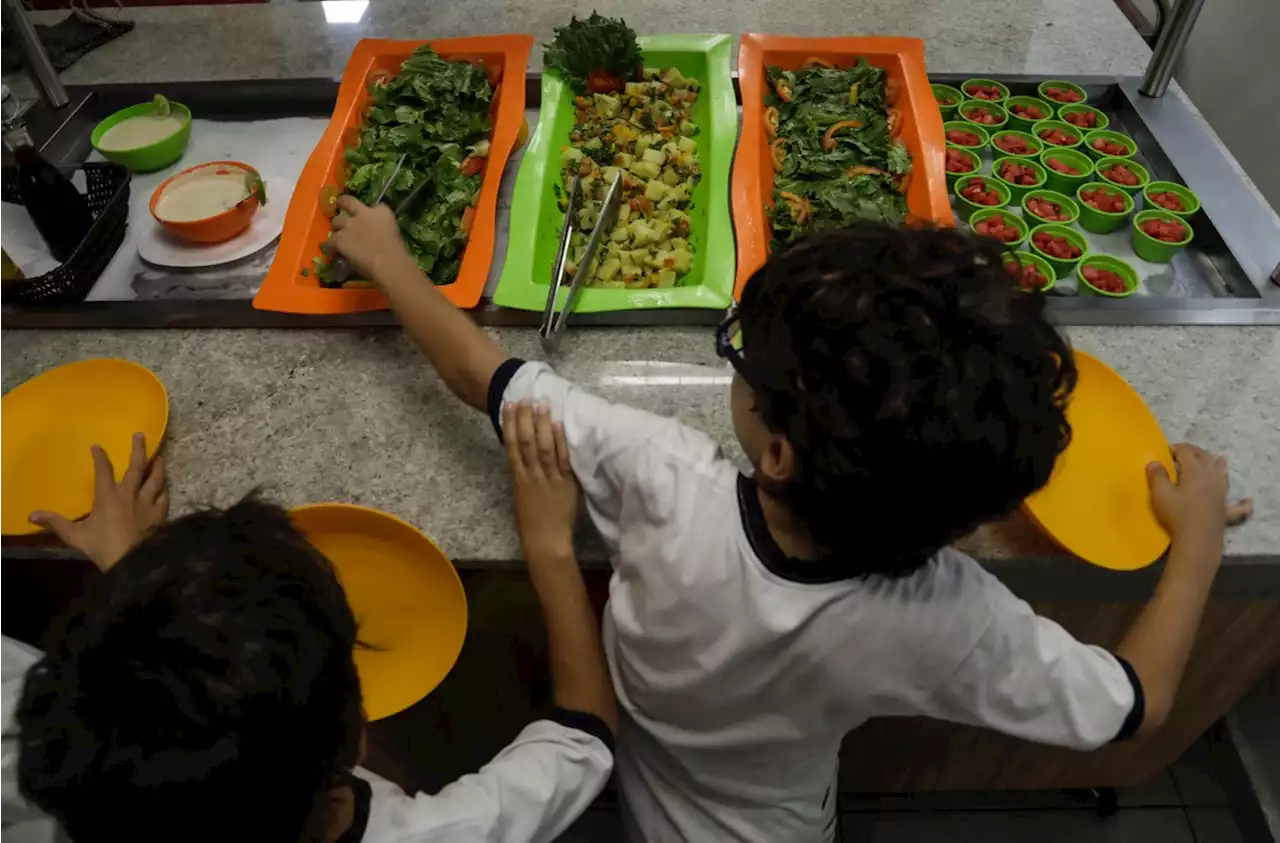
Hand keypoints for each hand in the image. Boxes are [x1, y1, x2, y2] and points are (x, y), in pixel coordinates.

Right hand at [29, 433, 168, 570]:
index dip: (100, 457)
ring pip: (155, 479)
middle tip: (140, 435)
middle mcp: (129, 494)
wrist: (131, 560)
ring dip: (157, 466)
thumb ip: (55, 523)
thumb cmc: (102, 546)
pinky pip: (164, 497)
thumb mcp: (74, 535)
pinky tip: (164, 487)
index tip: (97, 447)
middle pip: (136, 466)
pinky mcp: (159, 514)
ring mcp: (147, 503)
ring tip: (160, 457)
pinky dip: (164, 490)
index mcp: (108, 496)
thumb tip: (32, 515)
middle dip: (138, 449)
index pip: (104, 471)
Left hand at [330, 196, 417, 283]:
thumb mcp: (394, 234)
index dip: (369, 211)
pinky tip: (334, 252)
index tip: (369, 216)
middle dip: (343, 203)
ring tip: (338, 237)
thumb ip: (383, 229)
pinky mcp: (339, 238)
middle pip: (349, 202)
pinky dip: (331, 246)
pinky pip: (330, 241)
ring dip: (337, 228)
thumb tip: (376, 235)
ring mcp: (350, 225)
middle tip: (340, 206)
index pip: (375, 206)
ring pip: (336, 221)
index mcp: (382, 212)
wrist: (388, 263)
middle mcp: (364, 213)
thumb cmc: (397, 253)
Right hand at [504, 401, 578, 560]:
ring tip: (541, 404)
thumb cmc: (533, 522)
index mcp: (518, 478)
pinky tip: (558, 426)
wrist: (545, 542)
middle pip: (526, 442)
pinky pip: (561, 460)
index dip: (510, 425)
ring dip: (542, 424)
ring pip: (542, 447)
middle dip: (525, 418)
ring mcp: (548, 478)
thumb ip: (524, 476)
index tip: (509, 406)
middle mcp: (531, 475)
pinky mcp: (565, 484)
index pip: (512, 446)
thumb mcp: (522, 496)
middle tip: (525, 397)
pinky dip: (559, 442)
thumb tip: (524, 457)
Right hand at [1147, 443, 1251, 545]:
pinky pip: (1238, 506)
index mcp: (1195, 472)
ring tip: (1219, 459)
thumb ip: (1157, 476)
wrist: (1197, 539)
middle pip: (1205, 458)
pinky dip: (1243, 503)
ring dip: (1219, 465)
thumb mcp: (1161, 494)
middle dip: (1194, 452)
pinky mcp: (1225, 510)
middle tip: (1182, 452)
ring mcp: (1221, 494)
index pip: (1187, 453)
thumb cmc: (1177, 514)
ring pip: (1222, 474)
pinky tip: (1247, 502)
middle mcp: (1212, 478)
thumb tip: (1154, 462)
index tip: (1166, 451)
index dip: (1176, 448)